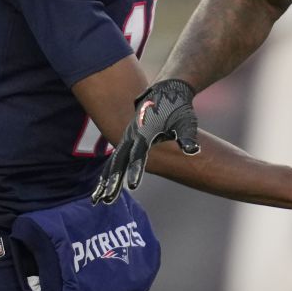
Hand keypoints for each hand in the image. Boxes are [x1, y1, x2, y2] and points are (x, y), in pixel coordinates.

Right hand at [91, 79, 199, 204]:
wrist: (167, 90)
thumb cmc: (178, 107)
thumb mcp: (186, 120)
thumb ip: (187, 136)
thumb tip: (193, 150)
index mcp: (146, 131)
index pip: (139, 153)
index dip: (136, 169)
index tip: (133, 185)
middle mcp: (132, 134)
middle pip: (119, 160)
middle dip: (113, 180)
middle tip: (108, 199)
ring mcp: (128, 137)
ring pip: (113, 161)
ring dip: (106, 180)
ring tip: (97, 200)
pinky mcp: (128, 139)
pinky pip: (115, 158)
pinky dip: (107, 173)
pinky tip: (101, 188)